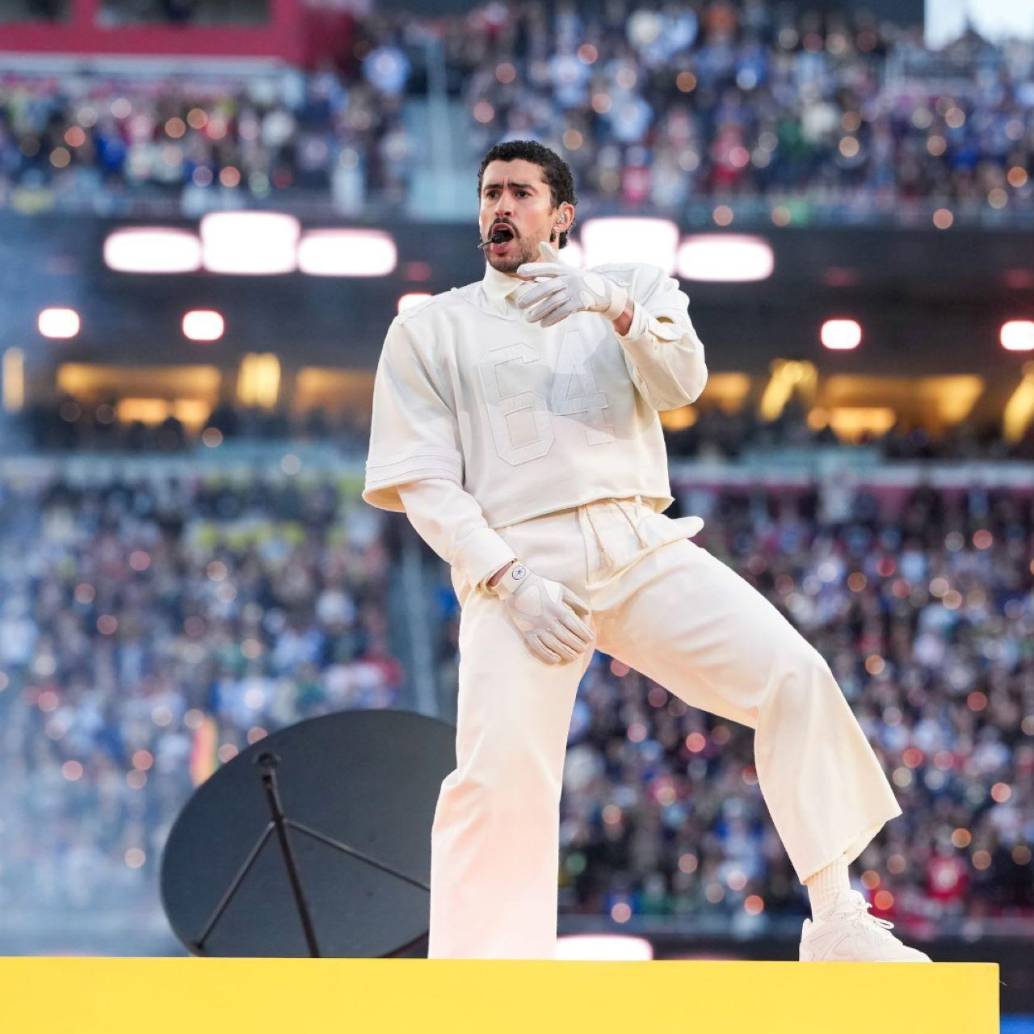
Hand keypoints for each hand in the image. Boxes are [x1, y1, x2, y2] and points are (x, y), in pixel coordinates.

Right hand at [492, 560, 594, 664]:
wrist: (517, 585)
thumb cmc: (542, 586)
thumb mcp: (562, 590)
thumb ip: (576, 601)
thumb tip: (587, 613)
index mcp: (559, 609)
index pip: (576, 627)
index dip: (585, 635)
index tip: (590, 639)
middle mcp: (549, 620)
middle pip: (568, 638)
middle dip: (578, 646)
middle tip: (583, 649)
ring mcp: (537, 627)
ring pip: (555, 646)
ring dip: (566, 653)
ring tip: (573, 657)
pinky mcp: (527, 632)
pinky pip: (538, 648)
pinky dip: (548, 655)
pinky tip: (556, 659)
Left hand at [514, 242, 628, 327]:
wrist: (603, 291)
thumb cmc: (579, 279)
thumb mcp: (567, 268)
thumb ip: (552, 259)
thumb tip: (540, 243)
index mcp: (564, 270)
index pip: (547, 268)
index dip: (534, 269)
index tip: (520, 272)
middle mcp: (569, 278)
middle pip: (548, 287)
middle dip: (532, 296)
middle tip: (519, 305)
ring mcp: (576, 291)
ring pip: (554, 302)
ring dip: (540, 311)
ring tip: (528, 319)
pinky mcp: (581, 303)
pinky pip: (564, 311)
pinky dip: (552, 318)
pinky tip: (543, 324)